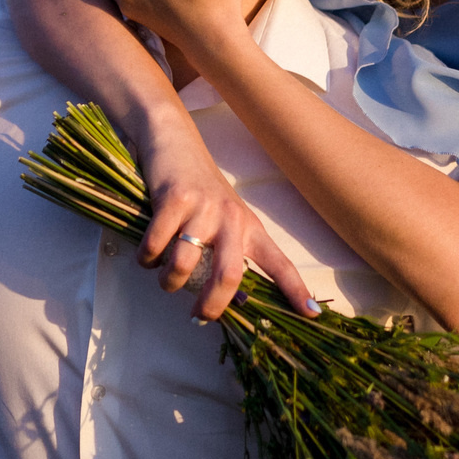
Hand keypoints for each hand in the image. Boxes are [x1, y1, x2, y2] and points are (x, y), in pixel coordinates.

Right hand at [122, 106, 320, 321]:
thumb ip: (227, 253)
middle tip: (199, 317)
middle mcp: (231, 219)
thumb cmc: (199, 189)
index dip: (295, 290)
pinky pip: (155, 247)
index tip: (311, 314)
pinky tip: (148, 257)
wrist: (174, 141)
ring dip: (169, 282)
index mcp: (249, 227)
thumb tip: (227, 302)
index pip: (278, 263)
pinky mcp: (174, 200)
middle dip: (212, 306)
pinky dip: (147, 260)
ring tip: (166, 280)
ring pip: (185, 266)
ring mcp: (203, 209)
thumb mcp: (223, 219)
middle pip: (229, 277)